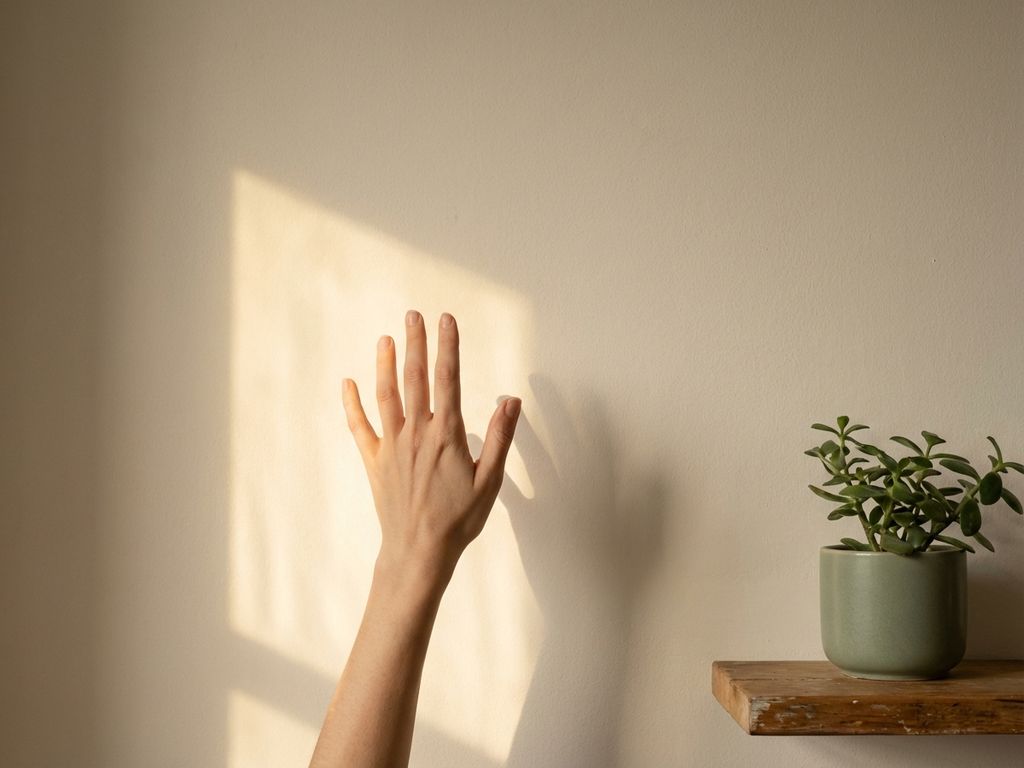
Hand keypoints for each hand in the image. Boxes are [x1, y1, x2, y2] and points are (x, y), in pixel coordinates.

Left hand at [342, 310, 521, 584]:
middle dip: (415, 344)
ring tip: (386, 339)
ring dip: (385, 365)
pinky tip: (347, 383)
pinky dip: (352, 404)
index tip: (446, 320)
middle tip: (413, 315)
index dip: (448, 347)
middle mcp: (416, 434)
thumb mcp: (491, 480)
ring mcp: (392, 446)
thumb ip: (500, 437)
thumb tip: (511, 400)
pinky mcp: (375, 462)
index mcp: (447, 435)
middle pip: (415, 379)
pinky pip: (360, 427)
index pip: (448, 380)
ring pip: (386, 396)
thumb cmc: (459, 519)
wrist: (419, 551)